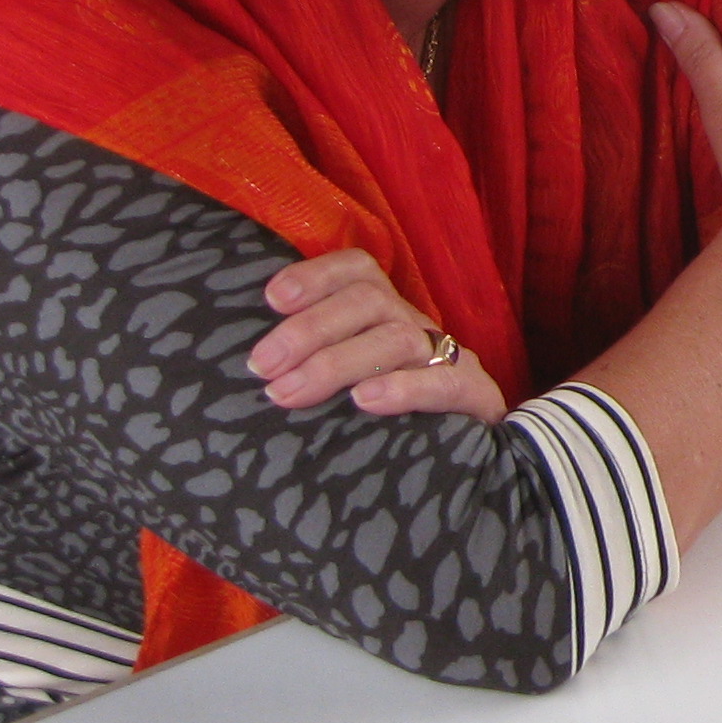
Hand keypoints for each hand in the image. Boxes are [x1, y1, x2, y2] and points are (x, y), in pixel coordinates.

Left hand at [250, 248, 507, 422]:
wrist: (464, 451)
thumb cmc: (380, 418)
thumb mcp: (343, 381)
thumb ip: (305, 365)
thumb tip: (247, 368)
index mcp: (383, 314)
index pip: (358, 271)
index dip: (317, 276)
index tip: (273, 299)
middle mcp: (413, 326)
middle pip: (368, 300)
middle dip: (309, 329)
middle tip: (263, 366)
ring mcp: (447, 358)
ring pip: (397, 337)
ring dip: (338, 362)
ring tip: (291, 393)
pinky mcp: (474, 394)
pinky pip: (444, 382)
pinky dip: (403, 388)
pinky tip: (363, 400)